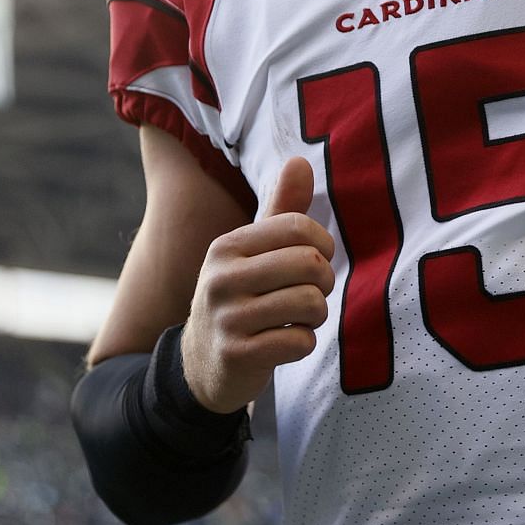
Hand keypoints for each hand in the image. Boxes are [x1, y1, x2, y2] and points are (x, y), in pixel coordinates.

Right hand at [181, 157, 333, 412]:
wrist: (200, 364)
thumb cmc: (239, 298)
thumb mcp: (252, 253)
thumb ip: (281, 209)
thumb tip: (300, 160)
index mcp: (227, 246)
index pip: (297, 227)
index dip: (322, 243)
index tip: (318, 259)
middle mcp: (222, 278)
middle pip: (310, 263)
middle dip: (324, 282)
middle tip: (312, 293)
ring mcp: (227, 318)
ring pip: (310, 303)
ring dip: (316, 315)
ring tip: (299, 318)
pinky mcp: (238, 355)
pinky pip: (301, 342)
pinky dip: (304, 343)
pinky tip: (287, 342)